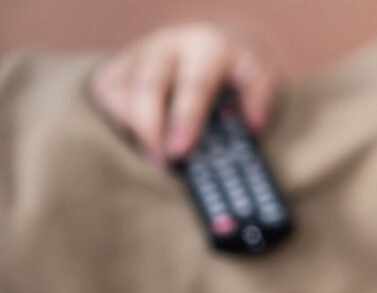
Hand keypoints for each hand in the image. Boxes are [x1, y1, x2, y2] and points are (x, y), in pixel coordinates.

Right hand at [90, 22, 278, 164]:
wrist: (213, 37)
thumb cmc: (236, 65)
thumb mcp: (259, 74)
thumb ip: (261, 98)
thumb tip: (253, 124)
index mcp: (206, 46)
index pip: (193, 84)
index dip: (185, 119)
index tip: (181, 150)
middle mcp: (168, 44)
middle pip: (147, 86)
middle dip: (151, 128)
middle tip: (163, 161)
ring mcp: (140, 51)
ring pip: (120, 88)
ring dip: (132, 127)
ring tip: (155, 156)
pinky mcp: (120, 61)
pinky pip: (106, 90)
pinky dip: (117, 117)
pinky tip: (139, 135)